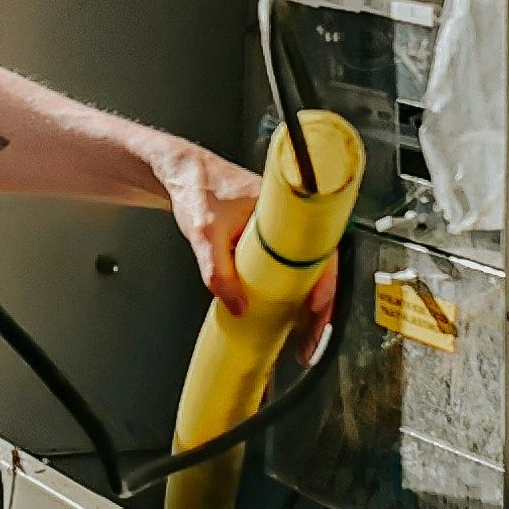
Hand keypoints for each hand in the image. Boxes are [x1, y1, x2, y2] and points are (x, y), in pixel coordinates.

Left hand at [167, 144, 339, 354]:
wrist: (183, 172)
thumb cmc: (198, 188)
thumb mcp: (204, 235)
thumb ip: (217, 273)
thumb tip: (238, 307)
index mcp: (283, 207)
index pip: (318, 246)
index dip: (325, 279)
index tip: (317, 305)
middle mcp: (289, 216)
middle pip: (319, 264)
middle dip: (322, 302)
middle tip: (313, 336)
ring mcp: (282, 228)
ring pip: (307, 268)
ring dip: (309, 301)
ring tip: (305, 335)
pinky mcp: (271, 238)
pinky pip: (291, 266)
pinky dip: (294, 290)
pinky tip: (290, 314)